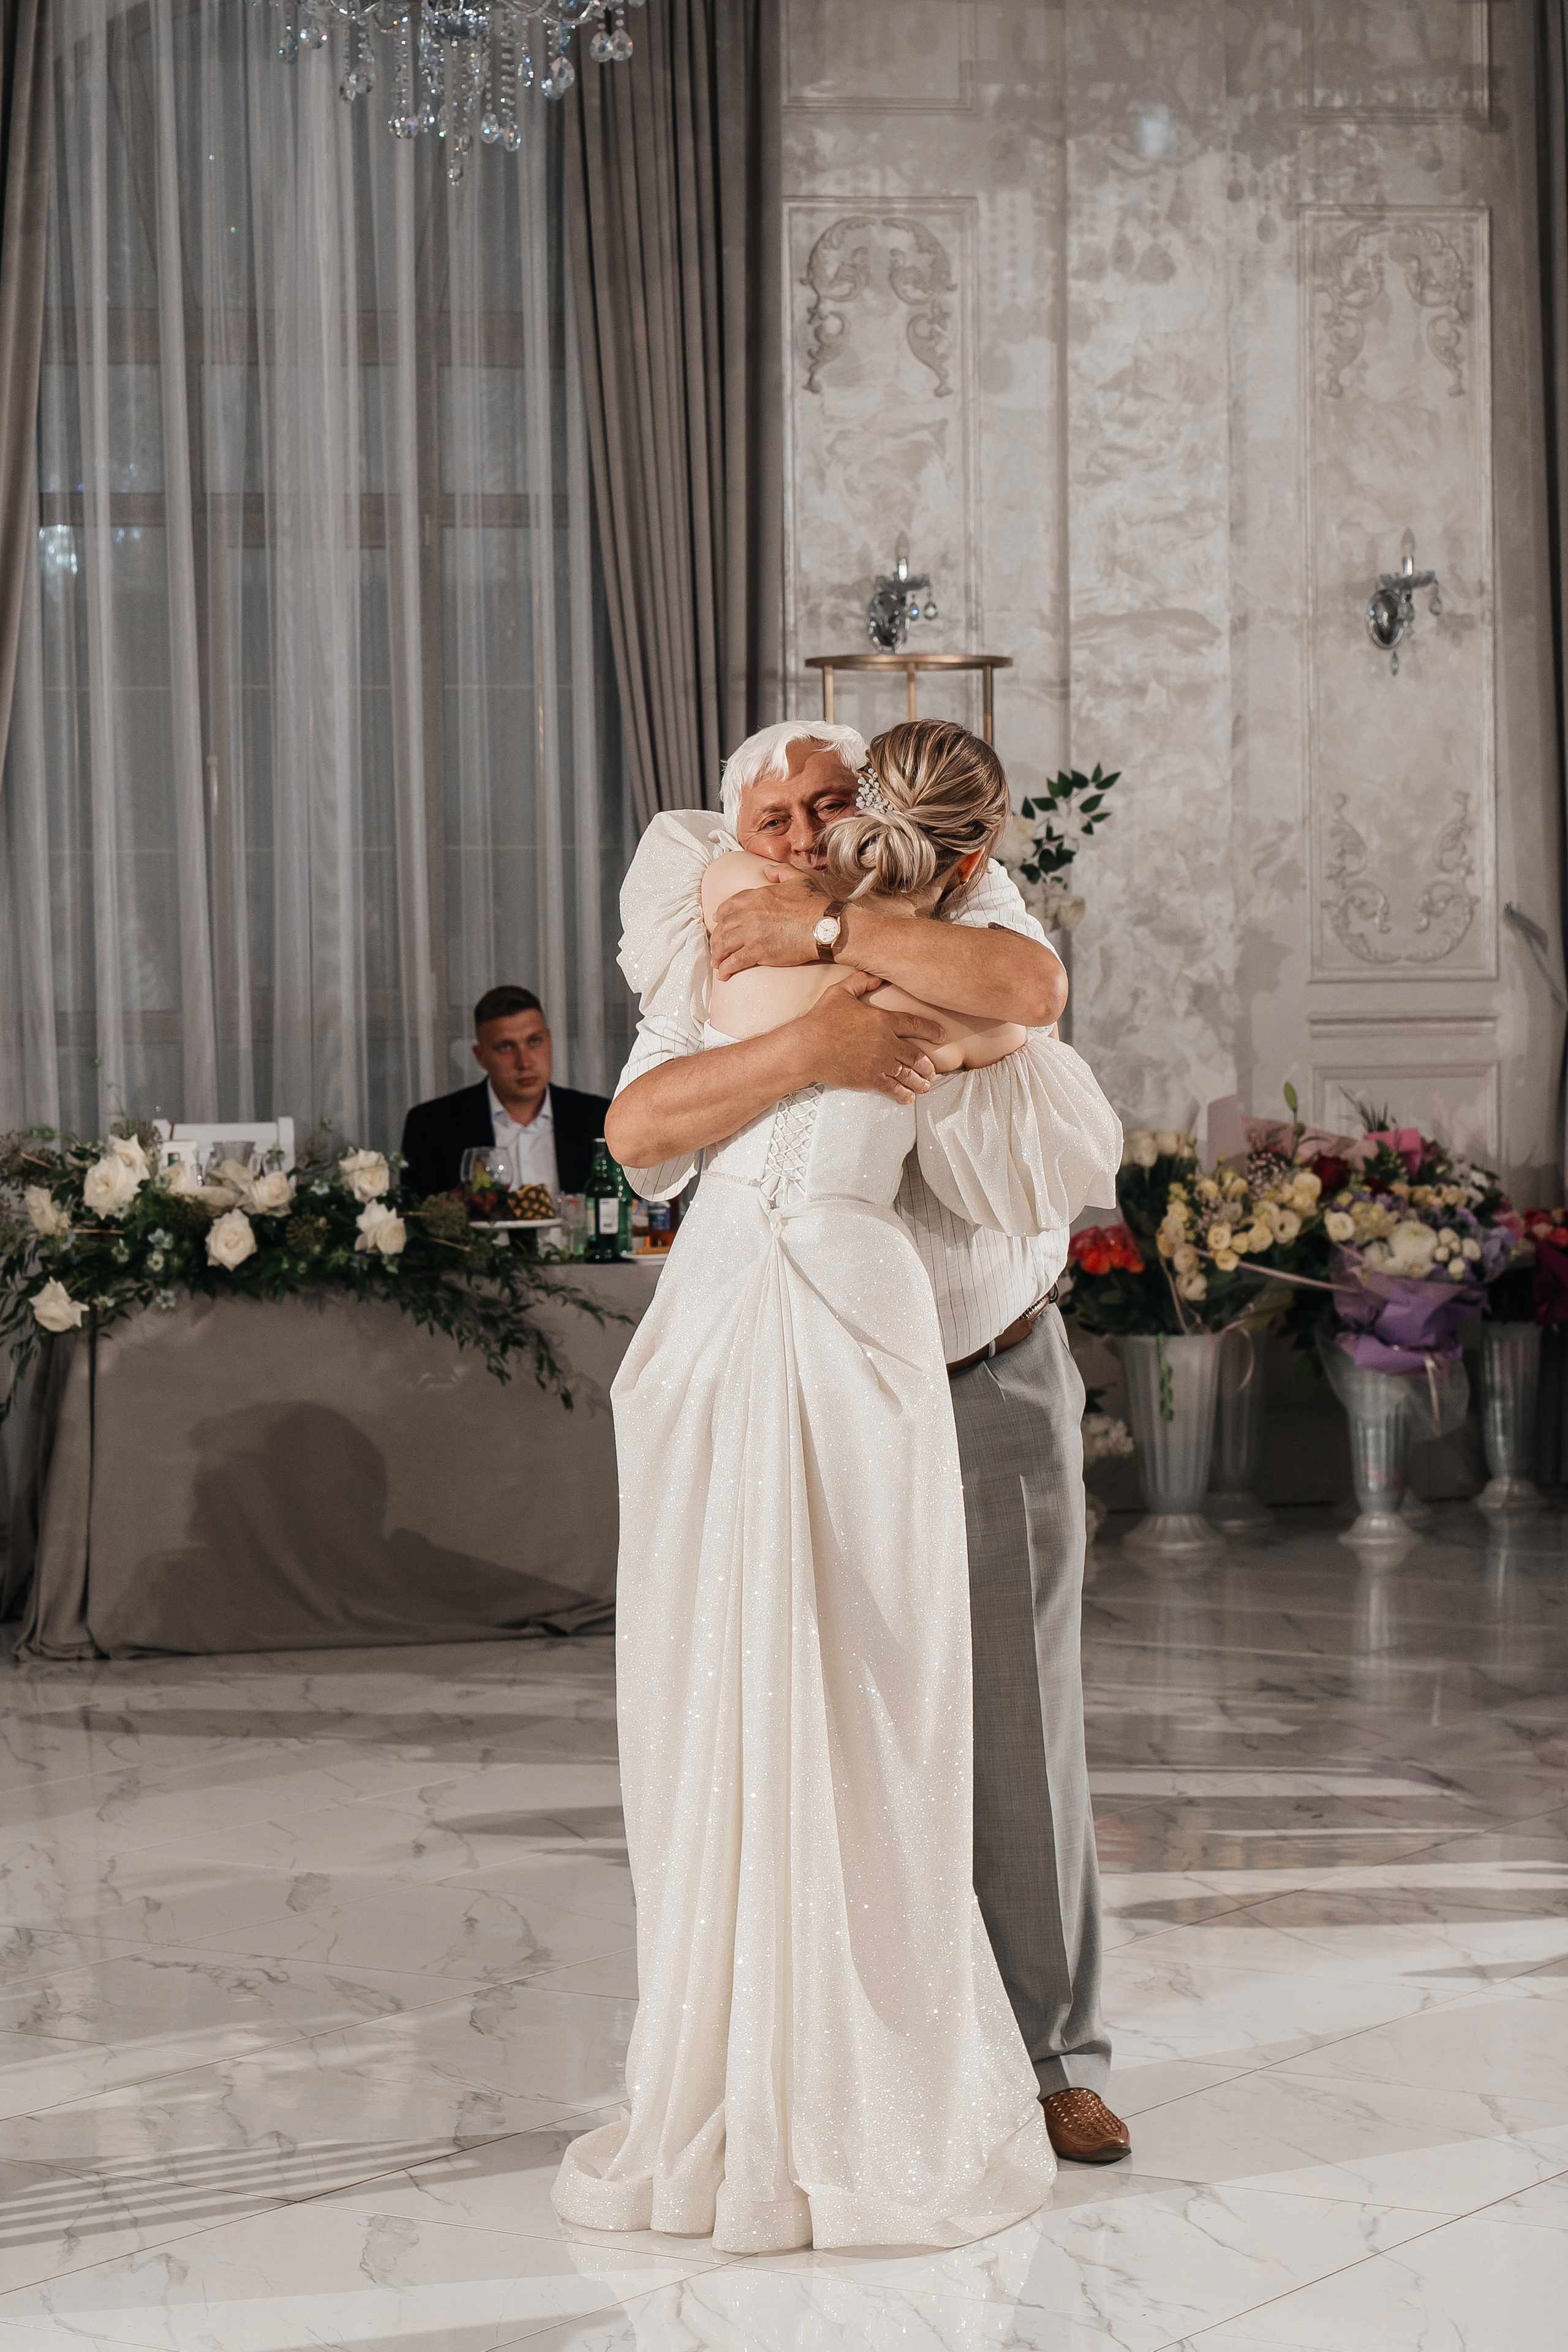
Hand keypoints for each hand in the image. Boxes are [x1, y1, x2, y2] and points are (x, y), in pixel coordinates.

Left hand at [709, 868, 830, 978]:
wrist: (826, 926)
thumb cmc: (816, 904)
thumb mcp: (799, 878)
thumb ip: (780, 871)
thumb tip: (767, 870)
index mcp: (757, 896)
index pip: (730, 904)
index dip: (721, 913)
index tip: (717, 920)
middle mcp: (750, 914)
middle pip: (724, 926)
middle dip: (717, 937)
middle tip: (716, 946)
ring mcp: (752, 933)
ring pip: (725, 944)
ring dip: (718, 954)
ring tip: (717, 963)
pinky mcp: (758, 952)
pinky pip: (735, 961)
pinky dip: (725, 968)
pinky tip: (723, 974)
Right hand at [791, 973, 943, 1103]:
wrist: (806, 1047)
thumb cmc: (821, 1019)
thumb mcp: (840, 992)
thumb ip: (861, 981)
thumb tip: (877, 975)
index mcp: (882, 1020)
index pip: (914, 1025)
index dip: (931, 1031)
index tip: (941, 1036)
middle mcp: (885, 1041)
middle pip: (915, 1055)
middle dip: (927, 1065)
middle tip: (932, 1071)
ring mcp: (878, 1062)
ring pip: (906, 1073)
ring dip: (919, 1081)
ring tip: (926, 1086)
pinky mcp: (869, 1078)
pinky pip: (892, 1088)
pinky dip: (902, 1094)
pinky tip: (908, 1098)